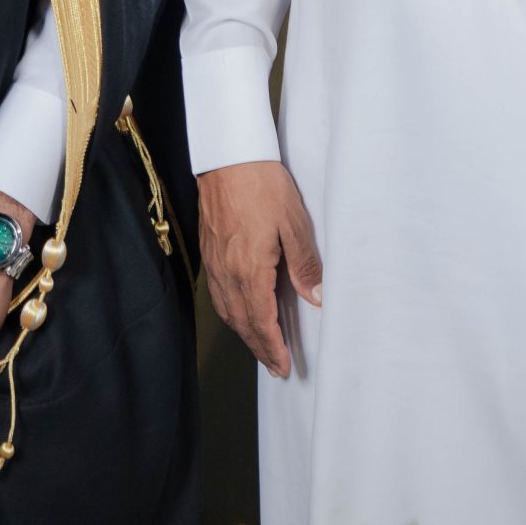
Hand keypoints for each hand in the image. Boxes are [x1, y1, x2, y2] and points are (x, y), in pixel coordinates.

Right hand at [197, 159, 320, 378]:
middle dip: (259, 348)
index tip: (283, 366)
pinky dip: (231, 313)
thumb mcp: (293, 223)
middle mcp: (227, 272)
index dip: (272, 347)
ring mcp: (215, 263)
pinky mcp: (210, 252)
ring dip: (244, 333)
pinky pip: (218, 294)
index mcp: (249, 270)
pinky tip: (239, 312)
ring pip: (228, 311)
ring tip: (260, 347)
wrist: (227, 157)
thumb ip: (304, 264)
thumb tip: (316, 298)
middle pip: (242, 322)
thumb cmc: (262, 185)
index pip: (261, 321)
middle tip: (275, 368)